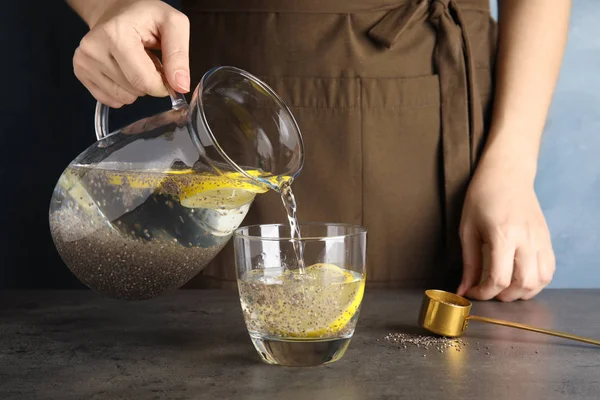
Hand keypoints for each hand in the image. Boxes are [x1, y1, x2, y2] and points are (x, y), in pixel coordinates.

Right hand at [72, 0, 189, 107]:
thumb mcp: (172, 24)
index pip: (144, 81)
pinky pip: (110, 100)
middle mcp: (93, 48)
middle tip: (148, 60)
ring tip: (135, 63)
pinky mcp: (81, 72)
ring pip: (123, 98)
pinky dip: (123, 91)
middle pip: (134, 90)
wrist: (116, 9)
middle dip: (149, 83)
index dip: (162, 85)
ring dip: (136, 87)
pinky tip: (123, 70)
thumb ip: (179, 55)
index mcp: (115, 34)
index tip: (166, 72)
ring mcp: (84, 61)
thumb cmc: (145, 15)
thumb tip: (181, 86)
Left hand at [456, 159, 554, 301]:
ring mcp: (540, 239)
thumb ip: (469, 262)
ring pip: (541, 280)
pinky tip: (520, 279)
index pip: (499, 278)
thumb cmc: (482, 197)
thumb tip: (463, 289)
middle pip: (523, 283)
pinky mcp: (547, 239)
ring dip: (523, 292)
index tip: (473, 292)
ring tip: (505, 288)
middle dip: (504, 296)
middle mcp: (526, 239)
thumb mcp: (468, 229)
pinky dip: (537, 281)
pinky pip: (549, 269)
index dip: (484, 292)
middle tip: (489, 291)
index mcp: (503, 235)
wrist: (507, 174)